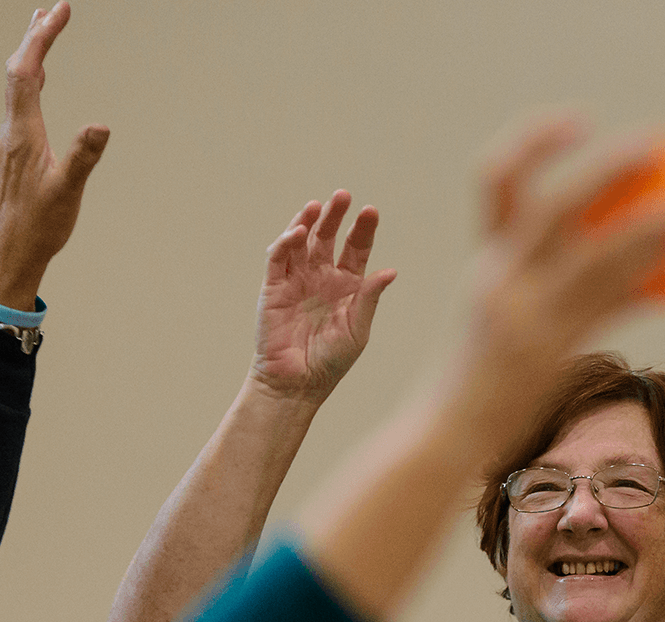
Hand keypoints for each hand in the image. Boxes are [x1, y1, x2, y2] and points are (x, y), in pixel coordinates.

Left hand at [0, 2, 109, 311]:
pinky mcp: (15, 150)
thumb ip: (83, 156)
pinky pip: (21, 100)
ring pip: (18, 83)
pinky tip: (38, 79)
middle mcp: (12, 129)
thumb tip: (101, 125)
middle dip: (36, 36)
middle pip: (18, 69)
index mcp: (23, 133)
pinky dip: (31, 77)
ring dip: (31, 53)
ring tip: (42, 30)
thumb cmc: (40, 226)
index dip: (42, 38)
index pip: (27, 71)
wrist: (11, 253)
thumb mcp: (67, 191)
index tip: (60, 12)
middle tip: (54, 9)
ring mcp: (11, 139)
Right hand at [251, 191, 397, 403]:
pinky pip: (278, 257)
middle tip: (343, 195)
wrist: (297, 383)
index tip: (370, 211)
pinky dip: (286, 241)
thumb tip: (391, 271)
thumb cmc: (331, 361)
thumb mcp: (358, 328)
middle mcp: (321, 277)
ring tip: (318, 205)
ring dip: (308, 220)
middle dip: (335, 215)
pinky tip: (299, 231)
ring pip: (301, 241)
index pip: (355, 248)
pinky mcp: (273, 287)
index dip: (362, 229)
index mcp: (346, 285)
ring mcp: (296, 280)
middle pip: (328, 236)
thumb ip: (370, 298)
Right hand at [455, 117, 664, 415]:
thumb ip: (532, 279)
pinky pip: (614, 307)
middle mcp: (502, 277)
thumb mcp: (498, 315)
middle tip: (654, 145)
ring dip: (650, 226)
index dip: (536, 139)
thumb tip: (589, 251)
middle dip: (605, 167)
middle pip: (555, 203)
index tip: (581, 120)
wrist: (449, 431)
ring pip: (598, 257)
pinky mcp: (553, 351)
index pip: (498, 178)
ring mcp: (527, 315)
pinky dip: (649, 283)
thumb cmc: (479, 373)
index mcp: (485, 259)